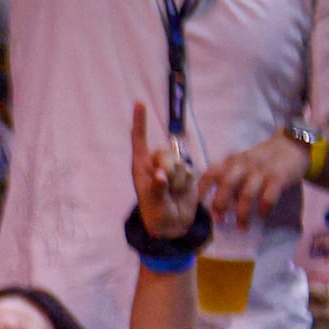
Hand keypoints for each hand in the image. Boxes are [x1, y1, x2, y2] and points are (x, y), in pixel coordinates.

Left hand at [130, 102, 200, 240]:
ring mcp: (171, 168)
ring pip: (179, 163)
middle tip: (165, 183)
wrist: (173, 225)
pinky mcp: (186, 174)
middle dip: (167, 167)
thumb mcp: (154, 205)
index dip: (139, 122)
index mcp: (141, 168)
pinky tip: (180, 194)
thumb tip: (161, 176)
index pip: (139, 141)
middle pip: (163, 153)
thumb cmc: (156, 215)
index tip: (139, 103)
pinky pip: (189, 172)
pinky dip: (185, 185)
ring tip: (171, 194)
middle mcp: (155, 165)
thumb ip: (157, 189)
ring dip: (177, 181)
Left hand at [198, 131, 308, 228]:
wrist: (293, 144)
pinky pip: (268, 197)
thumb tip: (218, 205)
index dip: (203, 188)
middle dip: (220, 205)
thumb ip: (230, 177)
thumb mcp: (243, 162)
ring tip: (241, 227)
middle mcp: (244, 164)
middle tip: (220, 221)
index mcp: (232, 161)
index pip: (212, 172)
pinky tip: (262, 216)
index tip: (200, 204)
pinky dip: (264, 209)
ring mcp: (261, 170)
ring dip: (242, 214)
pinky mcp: (278, 177)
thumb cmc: (263, 159)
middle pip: (226, 184)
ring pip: (246, 194)